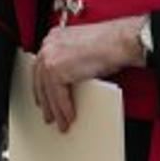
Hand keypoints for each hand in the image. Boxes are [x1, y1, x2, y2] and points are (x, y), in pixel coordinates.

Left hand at [32, 15, 146, 132]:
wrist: (119, 42)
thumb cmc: (109, 43)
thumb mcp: (82, 50)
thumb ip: (70, 60)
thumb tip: (67, 80)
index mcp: (53, 37)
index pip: (41, 66)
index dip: (42, 85)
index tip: (43, 97)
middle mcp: (48, 45)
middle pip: (40, 79)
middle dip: (45, 100)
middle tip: (49, 114)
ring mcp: (49, 57)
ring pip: (48, 91)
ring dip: (55, 110)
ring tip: (61, 123)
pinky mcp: (55, 70)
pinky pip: (58, 96)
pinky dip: (64, 109)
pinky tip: (69, 117)